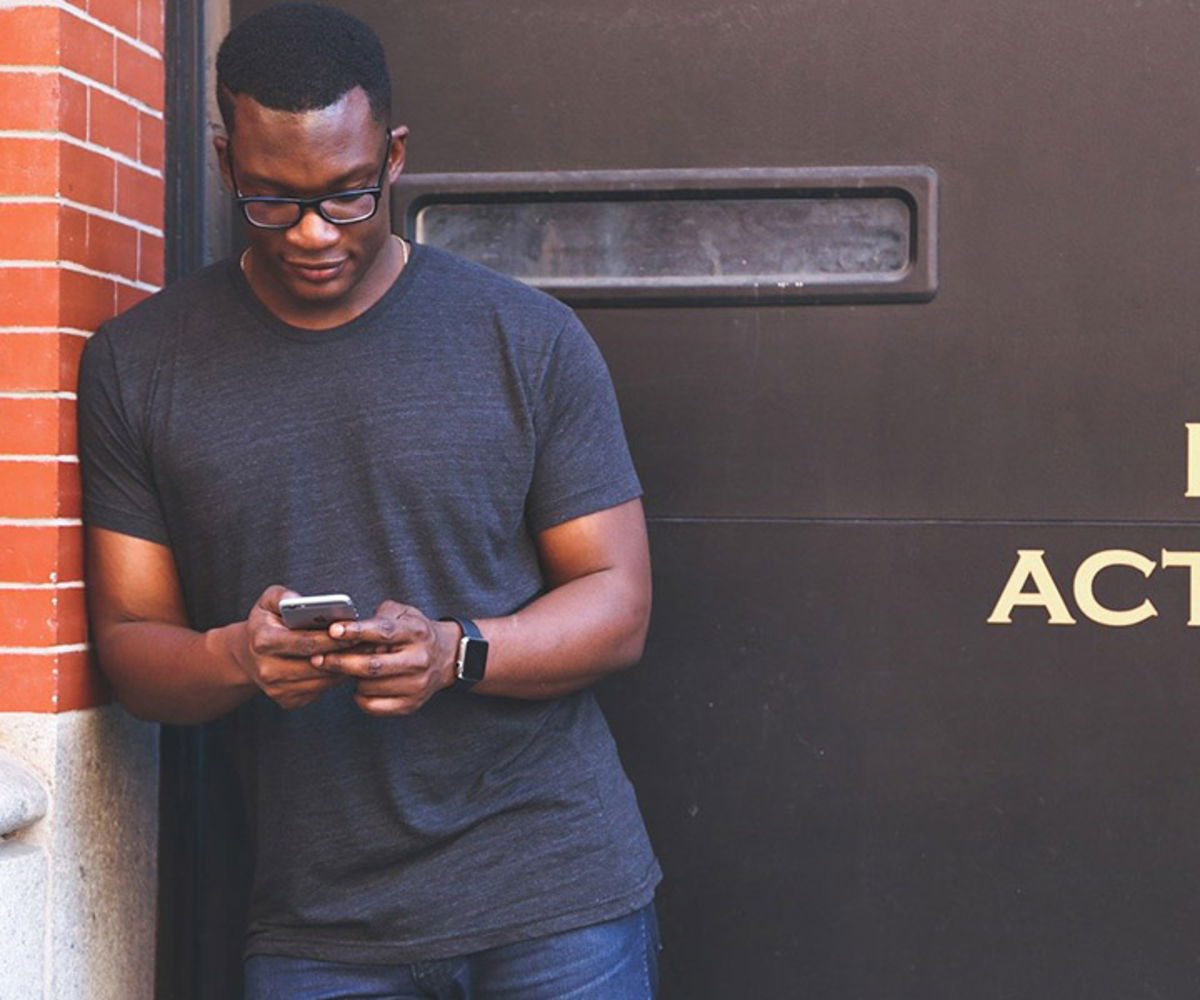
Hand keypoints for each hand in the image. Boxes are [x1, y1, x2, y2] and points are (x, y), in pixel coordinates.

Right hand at [236, 585, 355, 709]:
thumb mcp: (268, 601)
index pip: (305, 642)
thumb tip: (300, 601)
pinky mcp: (287, 700)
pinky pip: (319, 691)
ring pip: (321, 680)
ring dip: (343, 668)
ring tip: (362, 653)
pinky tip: (346, 665)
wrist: (249, 654)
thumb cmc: (266, 622)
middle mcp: (267, 669)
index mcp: (263, 641)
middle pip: (316, 664)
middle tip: (367, 642)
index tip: (353, 630)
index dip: (331, 638)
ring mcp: (277, 689)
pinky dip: (334, 678)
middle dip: (343, 653)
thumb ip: (283, 596)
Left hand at [312, 600, 458, 715]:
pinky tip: (360, 687)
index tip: (333, 631)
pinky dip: (360, 697)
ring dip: (351, 679)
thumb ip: (377, 616)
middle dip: (341, 662)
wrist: (446, 656)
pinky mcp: (412, 704)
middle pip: (372, 666)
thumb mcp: (402, 613)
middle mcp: (419, 659)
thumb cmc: (414, 632)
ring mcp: (417, 684)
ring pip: (369, 687)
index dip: (356, 632)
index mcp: (416, 632)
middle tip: (318, 659)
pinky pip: (374, 706)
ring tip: (348, 669)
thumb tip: (345, 626)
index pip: (383, 632)